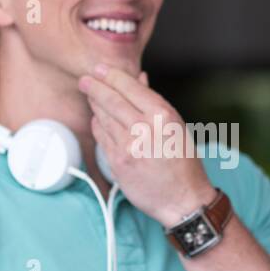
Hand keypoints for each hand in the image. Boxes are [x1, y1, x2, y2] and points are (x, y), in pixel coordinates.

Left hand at [77, 64, 215, 226]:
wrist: (184, 201)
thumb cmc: (184, 163)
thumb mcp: (177, 127)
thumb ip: (154, 102)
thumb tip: (140, 79)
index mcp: (163, 116)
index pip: (130, 88)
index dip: (112, 76)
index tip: (100, 69)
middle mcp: (145, 129)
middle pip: (112, 100)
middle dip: (95, 86)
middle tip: (85, 79)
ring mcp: (129, 147)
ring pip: (104, 118)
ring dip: (95, 104)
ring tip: (90, 94)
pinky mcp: (118, 163)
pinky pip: (102, 137)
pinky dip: (98, 125)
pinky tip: (97, 119)